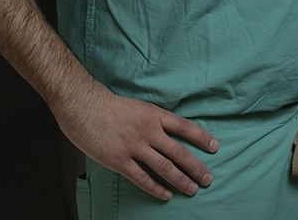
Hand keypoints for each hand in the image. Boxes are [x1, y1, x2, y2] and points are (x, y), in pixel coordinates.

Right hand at [52, 80, 218, 201]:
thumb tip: (163, 132)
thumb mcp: (136, 106)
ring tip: (193, 189)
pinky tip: (166, 195)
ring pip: (165, 167)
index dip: (201, 138)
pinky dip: (156, 188)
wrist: (82, 104)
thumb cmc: (105, 104)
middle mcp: (148, 131)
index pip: (185, 127)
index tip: (215, 147)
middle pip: (179, 152)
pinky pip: (142, 178)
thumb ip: (150, 119)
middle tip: (208, 179)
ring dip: (181, 180)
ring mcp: (134, 146)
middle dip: (196, 167)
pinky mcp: (119, 160)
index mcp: (153, 115)